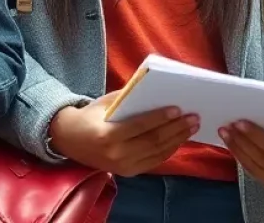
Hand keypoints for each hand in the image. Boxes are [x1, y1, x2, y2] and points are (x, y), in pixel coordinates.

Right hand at [49, 93, 197, 176]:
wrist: (69, 140)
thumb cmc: (91, 115)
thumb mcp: (107, 102)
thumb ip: (130, 98)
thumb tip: (158, 90)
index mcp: (108, 135)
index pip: (140, 126)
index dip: (160, 118)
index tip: (178, 108)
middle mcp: (115, 155)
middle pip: (152, 141)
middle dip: (176, 129)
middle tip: (194, 117)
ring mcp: (122, 167)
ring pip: (156, 153)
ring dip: (177, 139)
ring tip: (192, 126)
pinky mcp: (127, 172)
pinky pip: (153, 162)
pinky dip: (169, 150)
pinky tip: (180, 139)